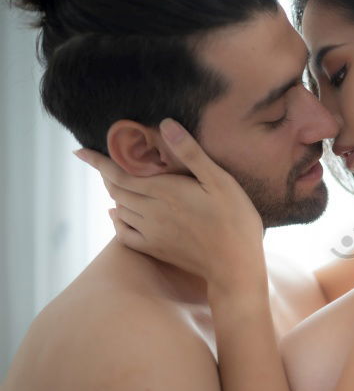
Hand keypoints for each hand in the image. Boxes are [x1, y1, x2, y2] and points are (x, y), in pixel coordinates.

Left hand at [75, 118, 265, 294]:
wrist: (235, 265)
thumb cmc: (235, 219)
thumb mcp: (220, 181)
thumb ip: (191, 154)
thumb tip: (166, 125)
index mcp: (165, 191)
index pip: (120, 173)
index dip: (98, 161)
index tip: (80, 152)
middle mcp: (151, 211)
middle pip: (117, 190)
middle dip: (107, 175)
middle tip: (104, 164)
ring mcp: (151, 232)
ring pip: (120, 209)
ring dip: (115, 195)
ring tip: (117, 184)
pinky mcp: (155, 249)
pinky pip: (124, 234)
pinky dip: (116, 221)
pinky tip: (117, 215)